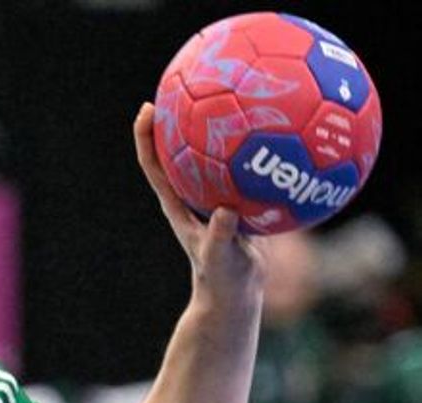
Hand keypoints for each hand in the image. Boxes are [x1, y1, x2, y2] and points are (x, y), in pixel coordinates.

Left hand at [134, 102, 264, 307]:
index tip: (147, 109)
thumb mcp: (221, 258)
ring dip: (218, 129)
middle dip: (178, 118)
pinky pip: (244, 169)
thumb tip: (227, 212)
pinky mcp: (236, 201)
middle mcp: (191, 196)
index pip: (155, 164)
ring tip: (233, 95)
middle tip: (186, 85)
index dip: (146, 137)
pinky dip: (255, 151)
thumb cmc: (221, 280)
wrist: (235, 294)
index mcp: (177, 205)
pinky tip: (278, 133)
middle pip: (178, 150)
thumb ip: (222, 237)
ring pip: (212, 156)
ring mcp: (213, 197)